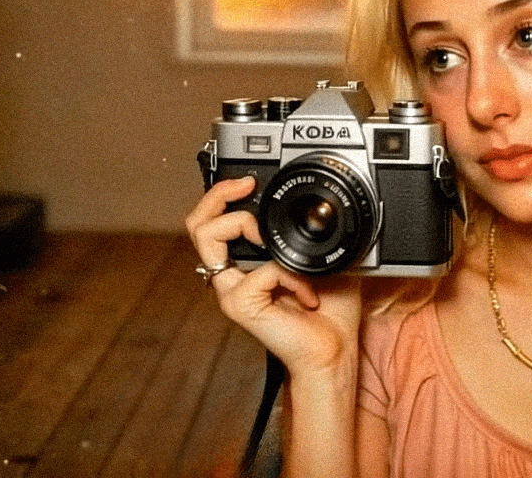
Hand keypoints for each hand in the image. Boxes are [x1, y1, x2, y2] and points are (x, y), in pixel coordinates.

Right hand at [185, 178, 361, 376]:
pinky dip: (293, 275)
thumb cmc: (331, 311)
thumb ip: (313, 234)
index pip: (214, 222)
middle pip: (197, 224)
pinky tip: (309, 295)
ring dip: (248, 226)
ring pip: (209, 237)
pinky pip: (262, 269)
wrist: (334, 351)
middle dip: (218, 196)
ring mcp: (231, 290)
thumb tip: (320, 208)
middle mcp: (233, 274)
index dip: (221, 194)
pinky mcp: (240, 304)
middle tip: (247, 188)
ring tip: (279, 246)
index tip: (248, 180)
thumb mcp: (324, 259)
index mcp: (249, 262)